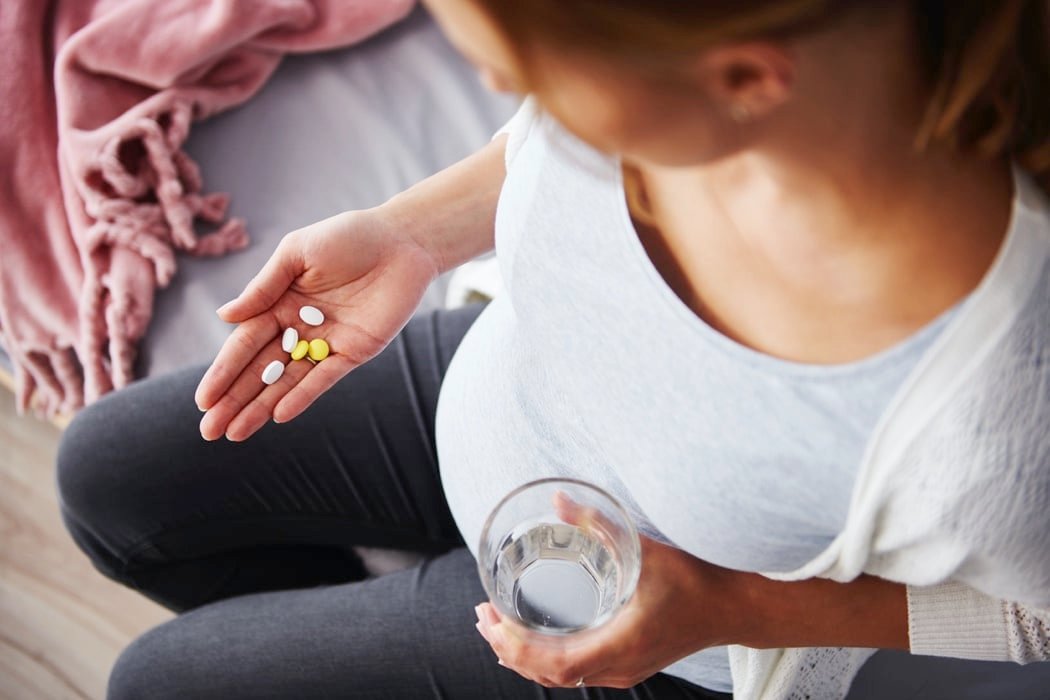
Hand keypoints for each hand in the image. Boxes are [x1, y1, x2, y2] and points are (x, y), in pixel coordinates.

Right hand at [194, 208, 438, 440]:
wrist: (401, 240)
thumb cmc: (347, 237)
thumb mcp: (297, 253)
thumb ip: (264, 287)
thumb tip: (223, 317)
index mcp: (279, 303)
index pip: (245, 344)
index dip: (224, 372)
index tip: (203, 400)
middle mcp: (299, 328)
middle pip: (261, 370)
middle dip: (234, 400)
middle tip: (209, 431)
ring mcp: (326, 342)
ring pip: (288, 381)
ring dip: (261, 407)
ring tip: (234, 434)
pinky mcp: (355, 351)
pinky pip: (324, 378)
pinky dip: (302, 396)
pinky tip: (278, 416)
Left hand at [474, 504, 746, 688]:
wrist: (733, 608)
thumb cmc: (695, 581)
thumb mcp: (644, 549)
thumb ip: (599, 524)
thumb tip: (558, 501)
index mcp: (620, 645)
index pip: (556, 665)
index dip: (517, 648)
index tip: (492, 620)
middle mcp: (618, 667)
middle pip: (550, 675)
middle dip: (509, 649)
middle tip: (482, 617)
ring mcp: (624, 670)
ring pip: (562, 678)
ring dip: (525, 657)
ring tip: (497, 629)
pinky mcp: (628, 665)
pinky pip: (577, 674)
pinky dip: (547, 662)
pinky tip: (534, 644)